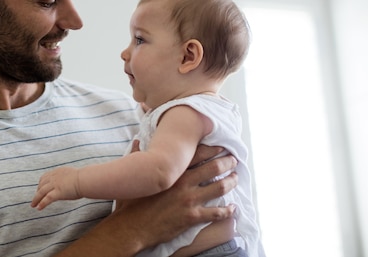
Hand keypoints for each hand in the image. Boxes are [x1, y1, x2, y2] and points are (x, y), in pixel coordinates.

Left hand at [31, 167, 80, 209]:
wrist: (85, 180)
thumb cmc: (84, 179)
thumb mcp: (73, 175)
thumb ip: (68, 178)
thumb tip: (69, 182)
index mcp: (58, 172)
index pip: (45, 177)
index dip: (41, 183)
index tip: (39, 188)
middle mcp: (54, 177)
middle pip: (41, 184)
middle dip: (37, 192)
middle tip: (35, 198)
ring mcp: (55, 185)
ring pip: (41, 192)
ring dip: (36, 199)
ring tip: (33, 205)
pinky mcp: (57, 192)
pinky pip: (47, 199)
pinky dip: (42, 203)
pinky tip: (39, 208)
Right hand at [112, 148, 237, 248]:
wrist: (131, 226)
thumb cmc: (131, 202)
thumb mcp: (135, 176)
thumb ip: (136, 156)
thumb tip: (137, 141)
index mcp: (171, 171)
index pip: (196, 154)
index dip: (211, 149)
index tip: (220, 147)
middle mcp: (183, 183)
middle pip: (213, 168)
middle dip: (226, 163)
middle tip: (233, 161)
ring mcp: (189, 200)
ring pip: (218, 188)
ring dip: (230, 182)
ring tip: (236, 179)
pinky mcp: (192, 217)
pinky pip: (216, 213)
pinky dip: (227, 210)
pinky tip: (232, 209)